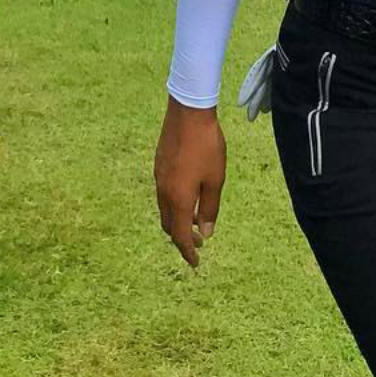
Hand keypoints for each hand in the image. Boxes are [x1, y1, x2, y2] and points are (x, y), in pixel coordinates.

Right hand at [154, 97, 225, 266]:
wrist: (188, 113)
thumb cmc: (207, 146)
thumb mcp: (216, 179)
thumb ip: (210, 208)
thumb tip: (206, 232)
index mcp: (178, 199)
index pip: (180, 235)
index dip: (188, 251)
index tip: (195, 263)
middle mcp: (164, 192)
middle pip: (170, 225)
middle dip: (182, 238)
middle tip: (199, 243)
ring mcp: (159, 178)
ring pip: (166, 210)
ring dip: (179, 220)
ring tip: (197, 220)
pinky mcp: (159, 166)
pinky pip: (164, 195)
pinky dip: (175, 204)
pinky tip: (189, 196)